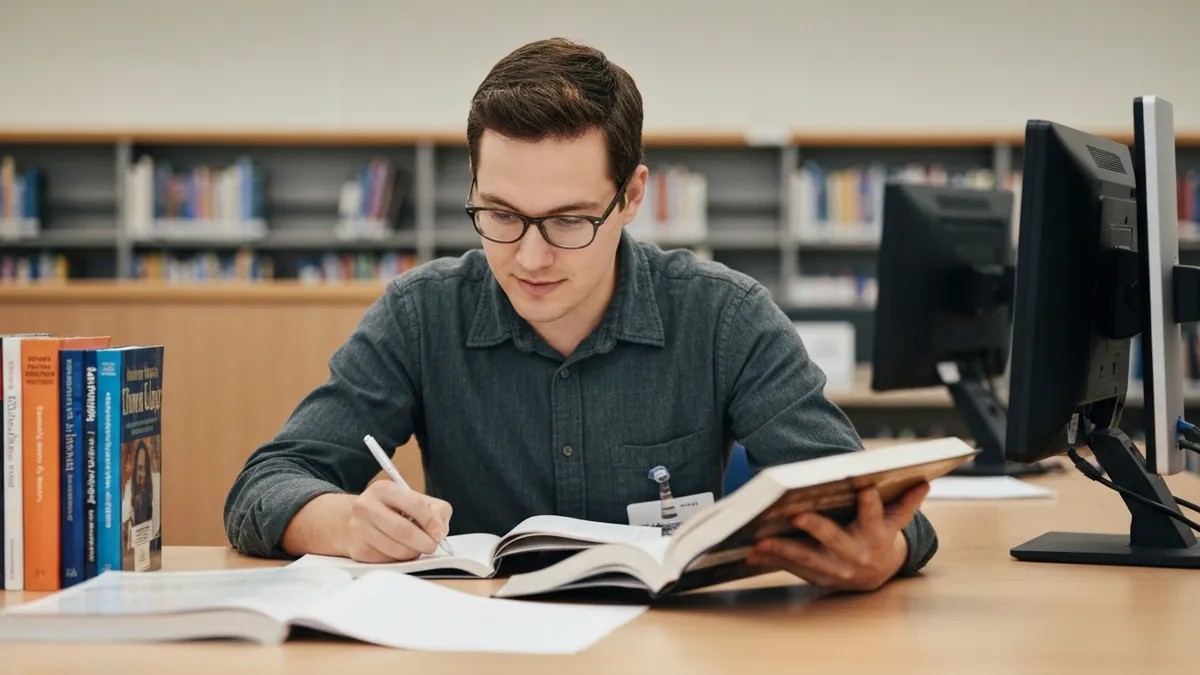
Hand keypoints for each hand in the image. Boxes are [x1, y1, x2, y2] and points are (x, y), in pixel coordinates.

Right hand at [346, 480, 452, 562]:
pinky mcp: (359, 550)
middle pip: (403, 530)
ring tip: (416, 548)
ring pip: (396, 549)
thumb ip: (436, 511)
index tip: (439, 533)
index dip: (431, 521)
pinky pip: (387, 560)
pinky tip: (399, 550)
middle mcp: (366, 506)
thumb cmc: (394, 510)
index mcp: (384, 489)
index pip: (414, 504)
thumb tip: (439, 532)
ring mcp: (359, 529)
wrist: (357, 520)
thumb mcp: (416, 500)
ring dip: (413, 552)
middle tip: (432, 546)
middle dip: (424, 542)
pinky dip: (400, 559)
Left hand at [746, 481, 929, 591]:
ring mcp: (835, 570)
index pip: (873, 516)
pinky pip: (792, 569)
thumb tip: (925, 481)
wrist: (876, 577)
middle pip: (834, 539)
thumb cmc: (880, 538)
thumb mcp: (894, 522)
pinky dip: (771, 561)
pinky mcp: (818, 579)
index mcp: (875, 536)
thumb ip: (906, 502)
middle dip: (816, 527)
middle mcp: (855, 555)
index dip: (869, 502)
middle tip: (797, 515)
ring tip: (760, 541)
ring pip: (807, 559)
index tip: (862, 486)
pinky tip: (752, 552)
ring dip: (782, 550)